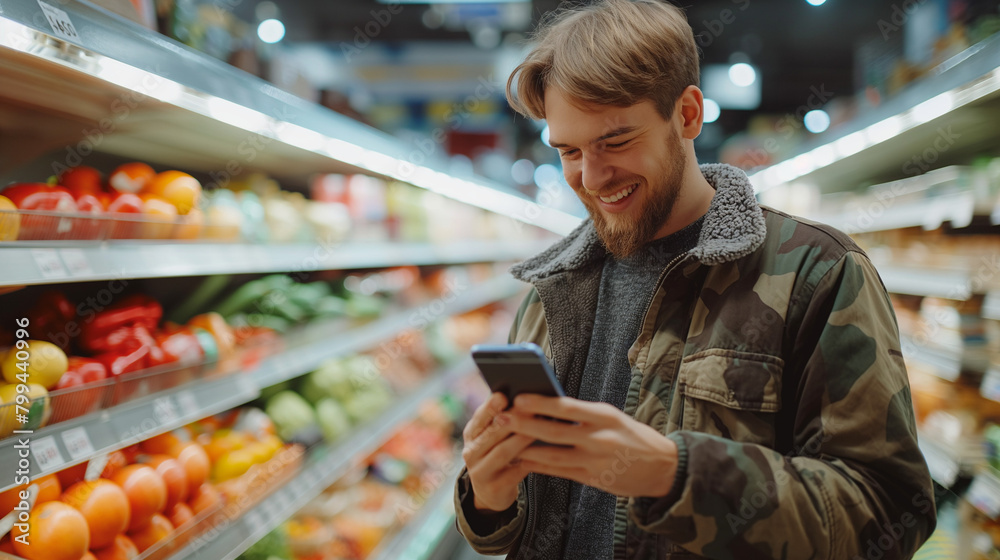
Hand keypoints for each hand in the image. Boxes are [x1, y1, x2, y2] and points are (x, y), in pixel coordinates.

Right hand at [461, 393, 534, 512]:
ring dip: (520, 439)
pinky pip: (515, 472)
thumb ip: (501, 421)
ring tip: (538, 428)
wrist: (491, 493)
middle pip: (491, 433)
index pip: (479, 417)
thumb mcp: (492, 439)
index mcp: (471, 434)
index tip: (503, 395)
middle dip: (511, 420)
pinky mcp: (495, 487)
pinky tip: (544, 452)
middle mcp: (471, 452)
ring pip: (502, 452)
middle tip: (529, 408)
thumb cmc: (497, 456)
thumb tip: (524, 399)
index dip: (490, 407)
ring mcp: (481, 471)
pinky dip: (530, 460)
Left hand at [505, 394, 678, 497]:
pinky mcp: (592, 479)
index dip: (540, 403)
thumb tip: (548, 405)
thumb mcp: (612, 416)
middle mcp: (599, 438)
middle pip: (553, 431)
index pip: (567, 407)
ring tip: (504, 440)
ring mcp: (595, 461)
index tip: (518, 397)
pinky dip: (539, 465)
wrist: (663, 467)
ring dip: (526, 448)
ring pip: (552, 455)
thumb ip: (583, 414)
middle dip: (524, 424)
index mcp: (604, 416)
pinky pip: (559, 472)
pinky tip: (522, 459)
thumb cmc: (633, 435)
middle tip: (501, 417)